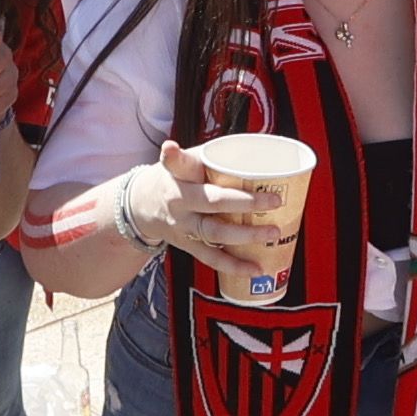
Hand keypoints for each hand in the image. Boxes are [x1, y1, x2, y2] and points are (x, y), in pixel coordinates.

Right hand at [116, 140, 297, 292]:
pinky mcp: (188, 246)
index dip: (174, 156)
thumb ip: (212, 155)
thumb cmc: (174, 179)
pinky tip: (255, 268)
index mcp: (178, 178)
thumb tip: (254, 148)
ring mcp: (184, 227)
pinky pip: (212, 259)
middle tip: (275, 201)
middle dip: (245, 203)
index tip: (170, 148)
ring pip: (215, 234)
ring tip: (272, 233)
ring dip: (246, 236)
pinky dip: (235, 266)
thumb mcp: (184, 161)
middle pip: (212, 203)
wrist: (142, 207)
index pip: (178, 164)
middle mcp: (180, 203)